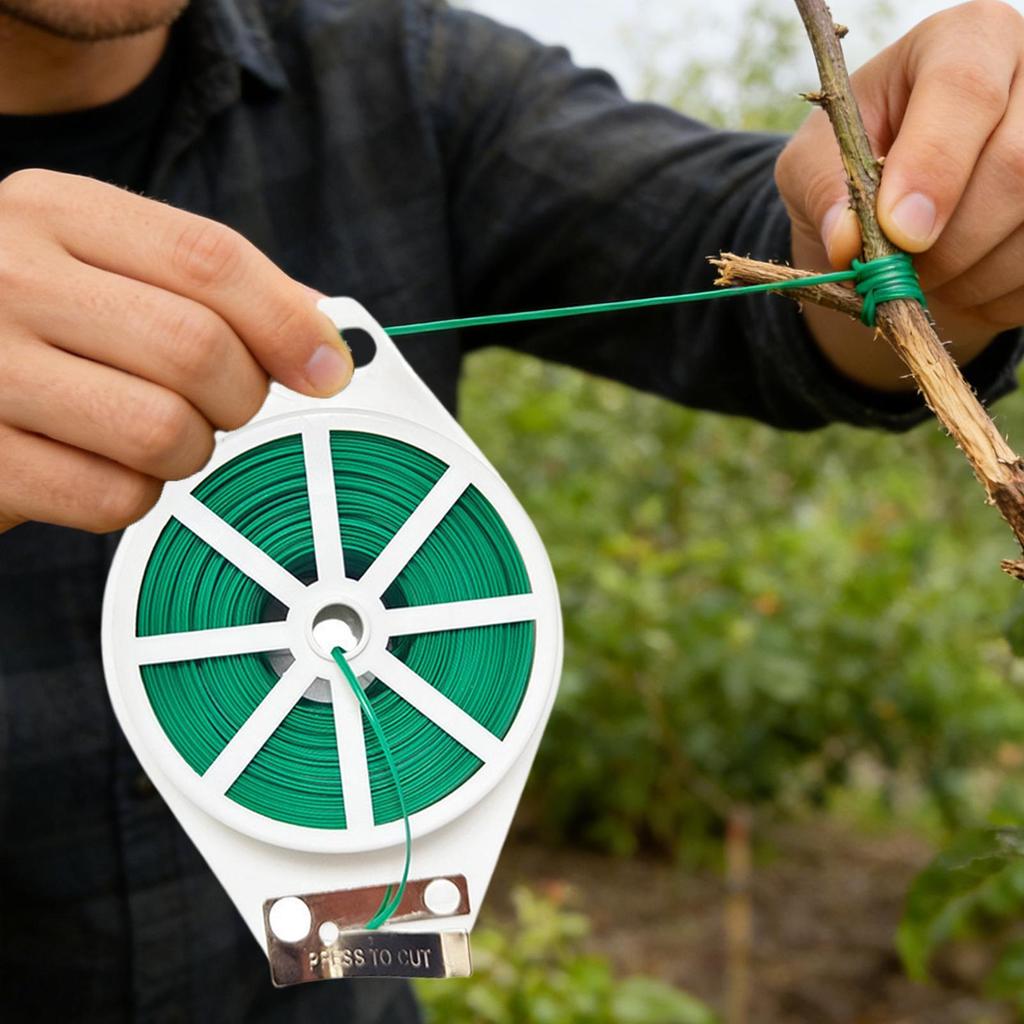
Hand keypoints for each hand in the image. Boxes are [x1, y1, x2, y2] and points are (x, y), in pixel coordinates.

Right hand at [0, 169, 351, 533]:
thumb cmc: (30, 319)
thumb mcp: (101, 261)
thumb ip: (206, 284)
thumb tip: (323, 330)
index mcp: (54, 211)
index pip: (210, 259)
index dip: (290, 323)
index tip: (327, 369)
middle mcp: (8, 276)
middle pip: (197, 350)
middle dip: (241, 396)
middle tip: (223, 404)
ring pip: (163, 432)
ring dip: (190, 450)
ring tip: (157, 433)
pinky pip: (115, 498)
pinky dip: (136, 497)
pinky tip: (106, 466)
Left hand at [775, 0, 1023, 391]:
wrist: (898, 213)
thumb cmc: (855, 168)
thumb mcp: (814, 165)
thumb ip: (824, 190)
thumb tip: (846, 239)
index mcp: (966, 40)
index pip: (964, 89)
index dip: (932, 167)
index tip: (897, 231)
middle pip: (1013, 166)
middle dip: (947, 242)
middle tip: (902, 268)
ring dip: (969, 277)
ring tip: (928, 274)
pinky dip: (994, 295)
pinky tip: (965, 282)